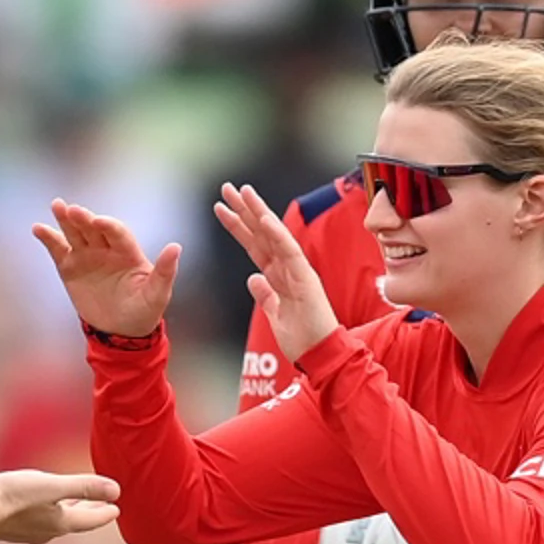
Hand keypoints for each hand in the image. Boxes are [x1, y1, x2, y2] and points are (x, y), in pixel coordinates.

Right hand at [0, 468, 120, 543]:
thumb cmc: (13, 497)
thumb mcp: (52, 485)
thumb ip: (83, 486)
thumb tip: (116, 490)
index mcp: (61, 523)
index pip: (91, 519)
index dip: (105, 512)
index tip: (117, 509)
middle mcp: (48, 532)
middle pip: (75, 521)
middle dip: (89, 511)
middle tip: (101, 505)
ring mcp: (29, 532)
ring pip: (57, 521)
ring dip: (69, 511)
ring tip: (73, 503)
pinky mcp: (12, 528)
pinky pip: (39, 520)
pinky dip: (49, 512)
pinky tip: (40, 507)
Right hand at [32, 202, 178, 337]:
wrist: (122, 331)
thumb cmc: (144, 310)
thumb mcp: (157, 293)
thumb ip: (165, 271)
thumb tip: (176, 247)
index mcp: (127, 251)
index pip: (117, 232)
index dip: (108, 225)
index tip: (99, 221)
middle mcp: (106, 249)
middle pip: (93, 228)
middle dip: (83, 218)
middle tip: (72, 209)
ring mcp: (87, 256)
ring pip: (75, 233)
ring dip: (65, 220)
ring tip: (57, 205)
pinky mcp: (71, 267)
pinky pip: (58, 250)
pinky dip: (48, 238)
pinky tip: (38, 228)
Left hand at [212, 181, 338, 366]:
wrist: (320, 356)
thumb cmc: (302, 339)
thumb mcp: (274, 315)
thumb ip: (265, 295)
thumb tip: (252, 279)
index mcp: (280, 276)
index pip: (255, 245)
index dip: (239, 226)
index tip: (222, 208)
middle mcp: (288, 268)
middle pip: (261, 234)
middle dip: (244, 210)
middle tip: (226, 188)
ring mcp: (297, 270)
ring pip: (274, 235)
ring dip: (258, 212)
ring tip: (241, 192)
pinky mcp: (305, 277)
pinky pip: (289, 251)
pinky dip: (276, 233)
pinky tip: (263, 218)